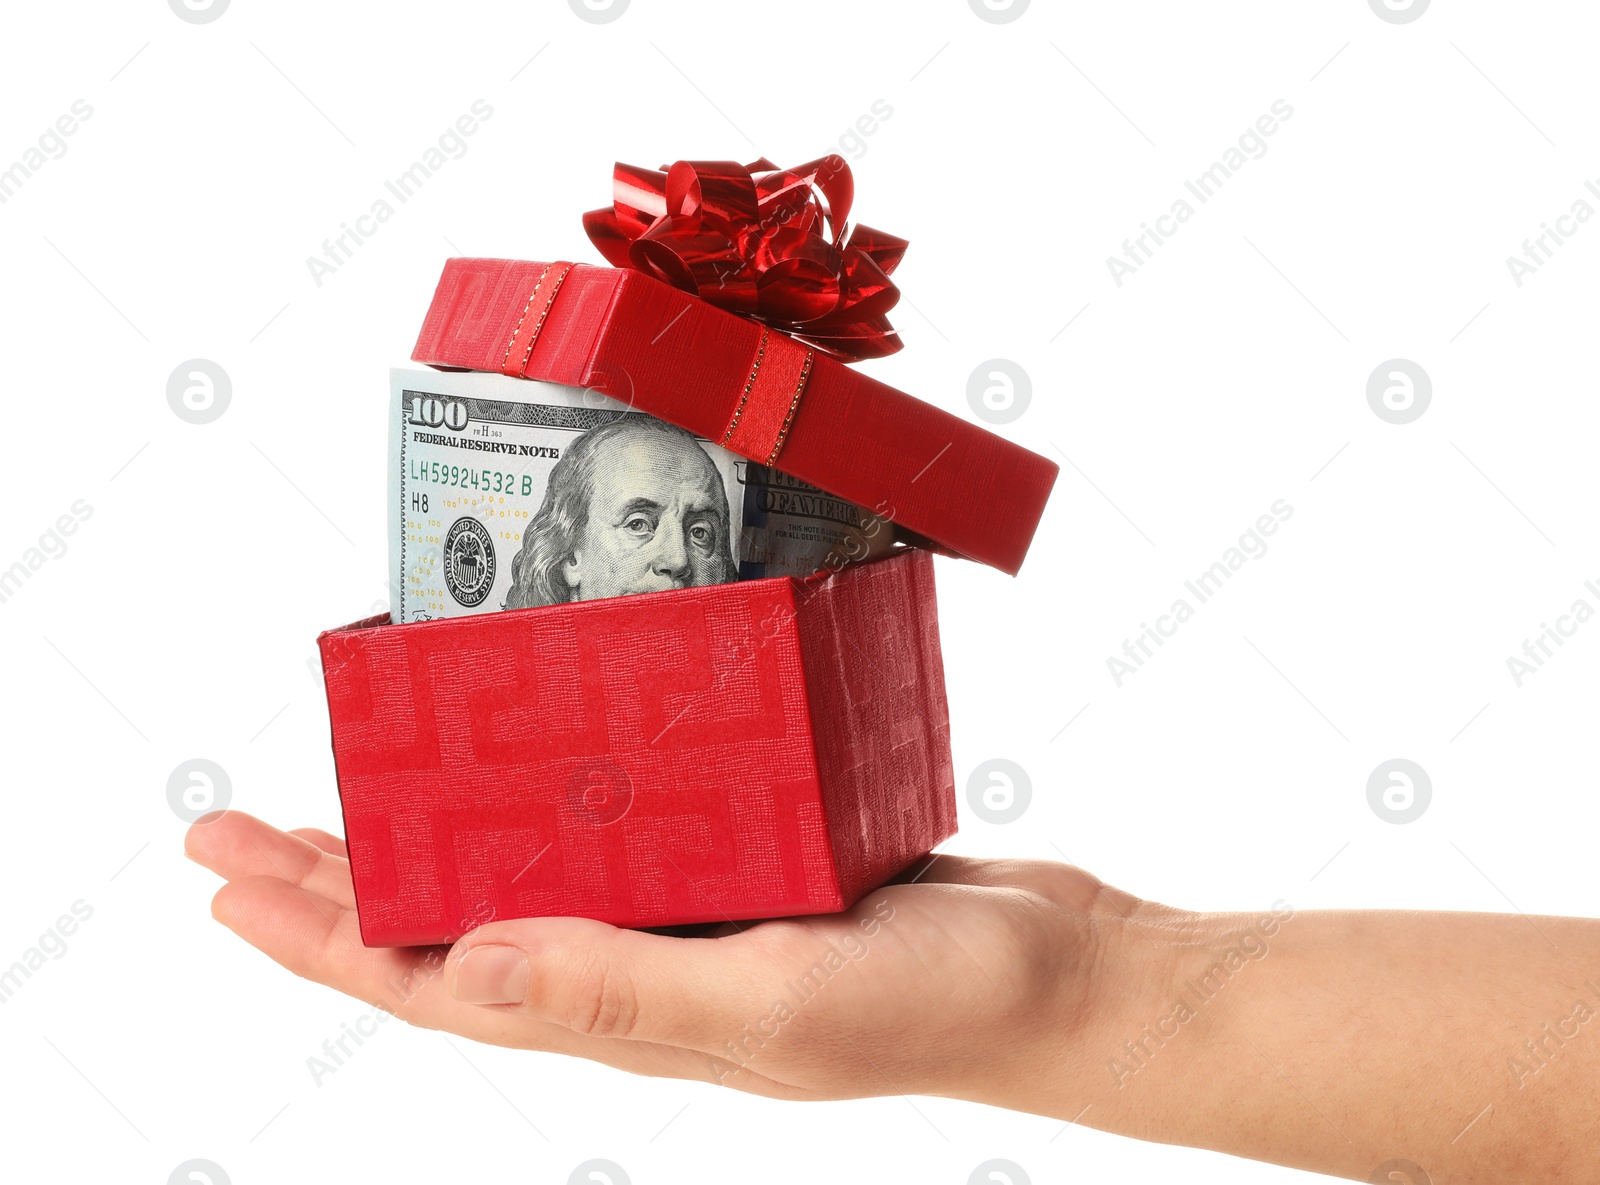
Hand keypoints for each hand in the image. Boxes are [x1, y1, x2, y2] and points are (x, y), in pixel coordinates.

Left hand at [184, 810, 1150, 1111]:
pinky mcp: (745, 861)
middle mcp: (641, 967)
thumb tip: (467, 970)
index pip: (434, 984)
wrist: (1063, 976)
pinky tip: (539, 754)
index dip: (321, 937)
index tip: (231, 875)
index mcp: (628, 1014)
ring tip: (354, 787)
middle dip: (336, 880)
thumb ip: (629, 991)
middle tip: (238, 820)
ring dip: (431, 834)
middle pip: (451, 928)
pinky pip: (618, 826)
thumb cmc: (942, 1003)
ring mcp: (691, 915)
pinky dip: (553, 791)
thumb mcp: (779, 1005)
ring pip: (526, 871)